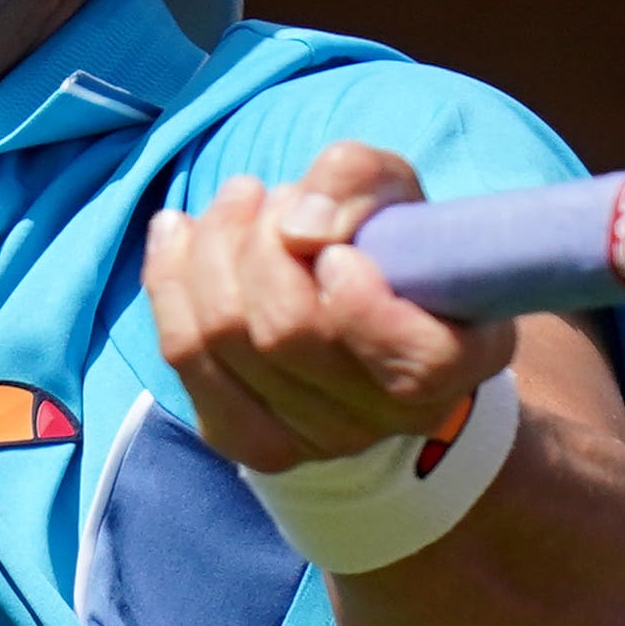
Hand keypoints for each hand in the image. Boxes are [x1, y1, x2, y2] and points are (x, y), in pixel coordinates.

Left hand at [146, 140, 514, 471]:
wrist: (352, 312)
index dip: (359, 300)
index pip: (411, 360)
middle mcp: (388, 419)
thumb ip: (358, 185)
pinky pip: (183, 353)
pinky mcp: (241, 438)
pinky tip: (179, 232)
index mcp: (455, 362)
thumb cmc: (385, 243)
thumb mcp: (393, 191)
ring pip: (224, 336)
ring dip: (214, 245)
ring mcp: (312, 440)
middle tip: (274, 196)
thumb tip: (298, 226)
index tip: (336, 249)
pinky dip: (169, 277)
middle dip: (262, 239)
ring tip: (238, 203)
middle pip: (287, 332)